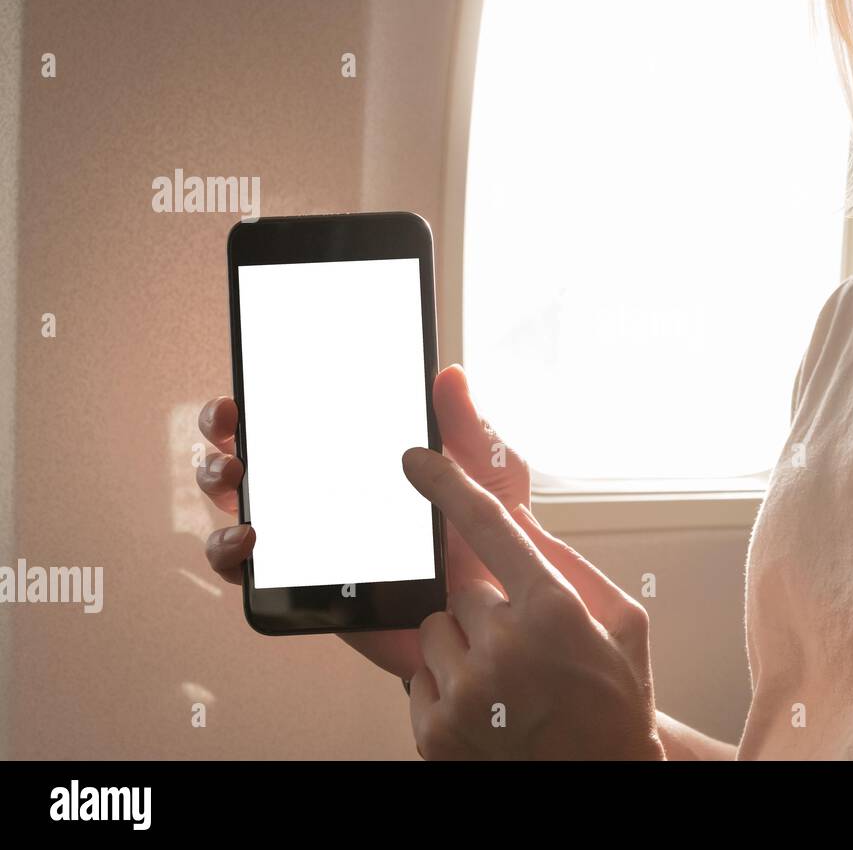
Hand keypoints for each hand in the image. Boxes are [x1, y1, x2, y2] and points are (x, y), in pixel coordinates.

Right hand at [195, 364, 530, 677]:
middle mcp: (325, 499)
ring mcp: (311, 545)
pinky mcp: (311, 591)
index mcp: (359, 460)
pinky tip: (250, 539)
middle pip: (250, 463)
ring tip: (235, 481)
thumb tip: (450, 374)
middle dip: (222, 440)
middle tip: (230, 431)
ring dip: (218, 493)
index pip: (294, 424)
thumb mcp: (488, 471)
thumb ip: (467, 425)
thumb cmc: (496, 535)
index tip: (244, 393)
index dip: (257, 406)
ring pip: (236, 515)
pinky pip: (255, 578)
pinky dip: (233, 557)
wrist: (504, 610)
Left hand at [401, 449, 663, 759]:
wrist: (604, 781)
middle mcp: (504, 648)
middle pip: (462, 592)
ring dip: (464, 648)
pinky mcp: (435, 732)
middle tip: (527, 649)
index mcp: (554, 611)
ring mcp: (466, 694)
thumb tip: (519, 519)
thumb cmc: (616, 701)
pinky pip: (421, 678)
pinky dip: (448, 688)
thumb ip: (569, 563)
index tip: (415, 461)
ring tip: (509, 682)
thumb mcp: (623, 621)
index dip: (446, 486)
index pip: (486, 527)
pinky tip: (491, 708)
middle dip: (489, 611)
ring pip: (436, 631)